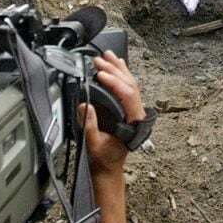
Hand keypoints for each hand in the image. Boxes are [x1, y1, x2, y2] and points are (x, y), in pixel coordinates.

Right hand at [81, 50, 143, 173]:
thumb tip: (85, 105)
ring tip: (107, 55)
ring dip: (118, 67)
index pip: (127, 94)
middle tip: (99, 60)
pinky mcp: (128, 108)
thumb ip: (89, 126)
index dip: (114, 82)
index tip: (101, 74)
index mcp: (134, 121)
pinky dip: (121, 73)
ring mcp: (134, 109)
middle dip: (114, 69)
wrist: (108, 167)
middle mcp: (137, 113)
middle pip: (129, 84)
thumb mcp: (93, 144)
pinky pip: (128, 86)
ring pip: (130, 83)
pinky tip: (116, 63)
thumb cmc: (103, 158)